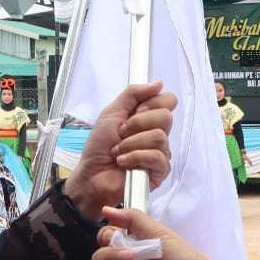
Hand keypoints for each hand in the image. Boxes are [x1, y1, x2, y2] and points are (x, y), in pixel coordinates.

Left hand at [64, 82, 176, 220]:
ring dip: (132, 143)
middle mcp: (157, 133)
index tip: (133, 113)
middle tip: (121, 133)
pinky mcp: (159, 171)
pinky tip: (124, 162)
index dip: (150, 104)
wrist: (91, 175)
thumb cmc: (98, 147)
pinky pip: (157, 157)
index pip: (168, 101)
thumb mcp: (111, 113)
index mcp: (148, 118)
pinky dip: (135, 157)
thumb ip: (133, 94)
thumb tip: (159, 83)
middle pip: (166, 117)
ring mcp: (160, 153)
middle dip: (138, 124)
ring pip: (159, 137)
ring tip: (119, 151)